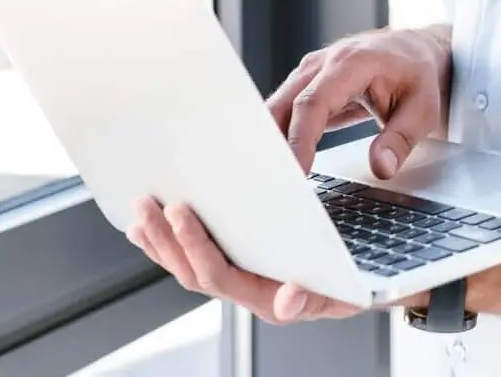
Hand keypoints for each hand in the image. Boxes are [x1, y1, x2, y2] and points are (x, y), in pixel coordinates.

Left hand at [126, 196, 362, 323]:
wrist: (358, 287)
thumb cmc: (352, 285)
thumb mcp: (345, 292)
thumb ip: (315, 298)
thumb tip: (288, 296)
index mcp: (267, 299)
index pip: (219, 276)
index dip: (195, 246)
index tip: (181, 213)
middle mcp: (245, 293)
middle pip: (191, 272)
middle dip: (166, 237)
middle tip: (149, 202)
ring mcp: (235, 281)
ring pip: (184, 267)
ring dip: (159, 239)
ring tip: (141, 208)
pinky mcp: (233, 266)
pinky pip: (190, 259)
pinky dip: (166, 241)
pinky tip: (150, 225)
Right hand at [267, 25, 451, 177]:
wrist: (418, 51)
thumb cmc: (420, 76)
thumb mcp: (423, 109)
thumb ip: (400, 140)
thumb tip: (381, 168)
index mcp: (352, 63)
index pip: (313, 103)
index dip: (300, 140)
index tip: (297, 172)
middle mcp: (324, 63)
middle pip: (284, 105)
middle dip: (274, 144)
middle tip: (275, 185)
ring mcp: (311, 72)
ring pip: (277, 108)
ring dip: (272, 142)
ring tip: (274, 181)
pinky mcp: (307, 84)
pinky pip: (284, 111)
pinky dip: (279, 137)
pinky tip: (280, 165)